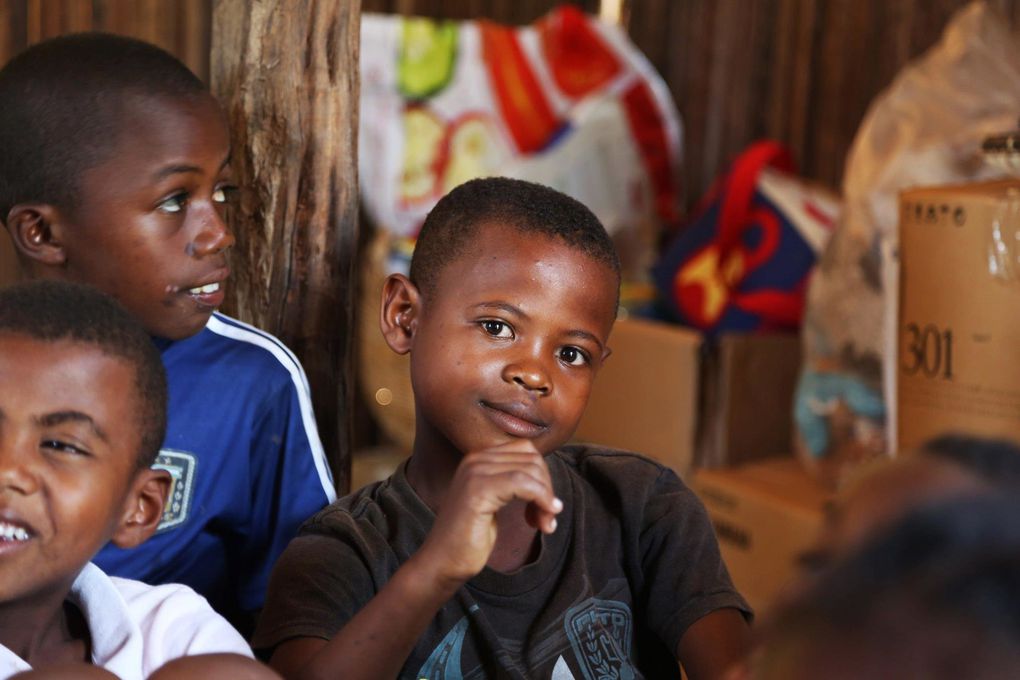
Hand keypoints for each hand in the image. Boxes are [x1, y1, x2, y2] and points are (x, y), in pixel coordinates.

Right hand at [417, 440, 562, 585]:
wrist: (443, 561)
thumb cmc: (469, 536)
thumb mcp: (494, 501)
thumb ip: (512, 483)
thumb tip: (546, 478)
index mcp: (478, 458)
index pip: (527, 451)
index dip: (543, 478)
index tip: (543, 506)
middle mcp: (475, 459)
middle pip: (532, 459)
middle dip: (547, 488)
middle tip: (546, 518)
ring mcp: (475, 472)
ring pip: (531, 470)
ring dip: (546, 498)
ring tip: (544, 523)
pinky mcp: (478, 490)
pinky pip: (523, 484)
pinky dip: (541, 500)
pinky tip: (541, 522)